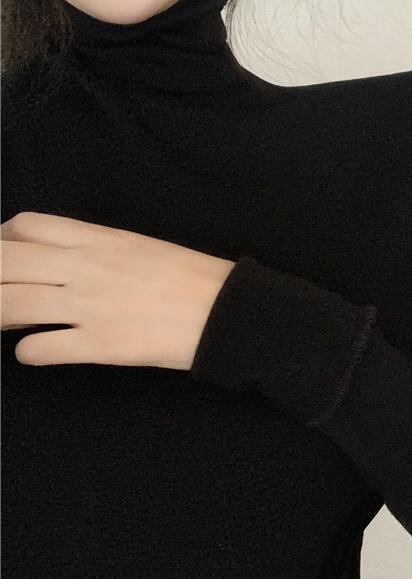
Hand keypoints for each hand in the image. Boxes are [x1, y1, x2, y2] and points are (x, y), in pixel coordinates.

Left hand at [0, 212, 235, 370]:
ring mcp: (89, 305)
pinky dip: (27, 352)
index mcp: (95, 238)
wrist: (223, 311)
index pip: (26, 226)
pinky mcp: (99, 344)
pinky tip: (32, 351)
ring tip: (1, 322)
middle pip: (7, 261)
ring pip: (13, 303)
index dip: (1, 240)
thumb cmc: (183, 276)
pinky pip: (41, 348)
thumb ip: (90, 246)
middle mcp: (84, 266)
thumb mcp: (132, 245)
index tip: (1, 257)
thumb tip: (52, 259)